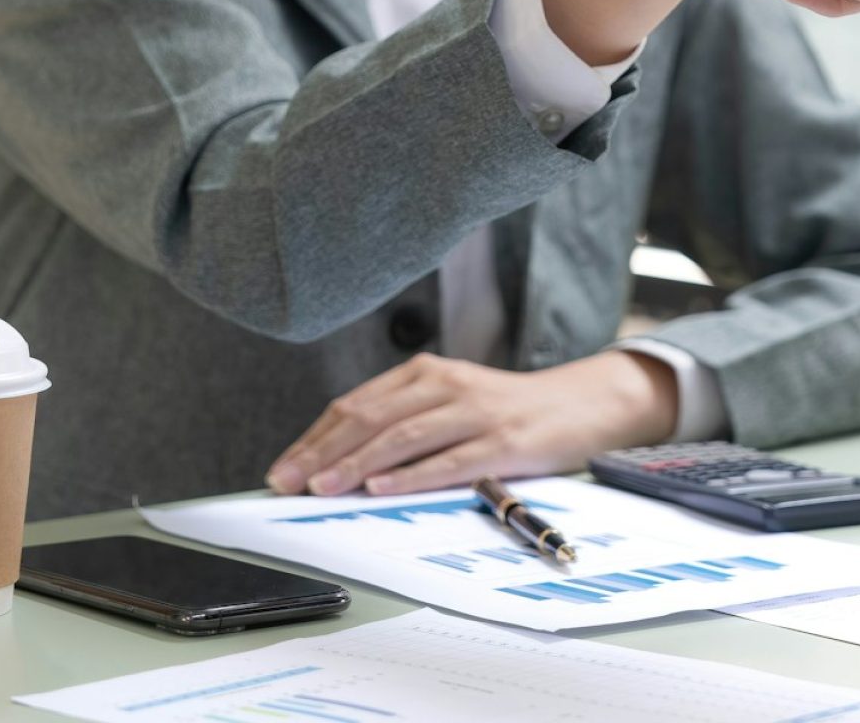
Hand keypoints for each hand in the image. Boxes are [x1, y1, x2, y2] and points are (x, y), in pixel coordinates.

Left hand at [264, 351, 677, 497]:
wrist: (577, 404)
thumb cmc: (503, 409)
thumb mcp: (449, 401)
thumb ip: (404, 420)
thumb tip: (339, 460)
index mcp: (425, 372)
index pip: (356, 404)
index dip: (315, 437)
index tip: (283, 468)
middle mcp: (445, 384)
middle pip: (371, 417)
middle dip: (322, 452)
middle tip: (286, 482)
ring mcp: (474, 412)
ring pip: (403, 436)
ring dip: (356, 463)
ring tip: (321, 487)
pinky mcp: (501, 442)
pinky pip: (449, 460)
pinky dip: (410, 475)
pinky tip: (380, 487)